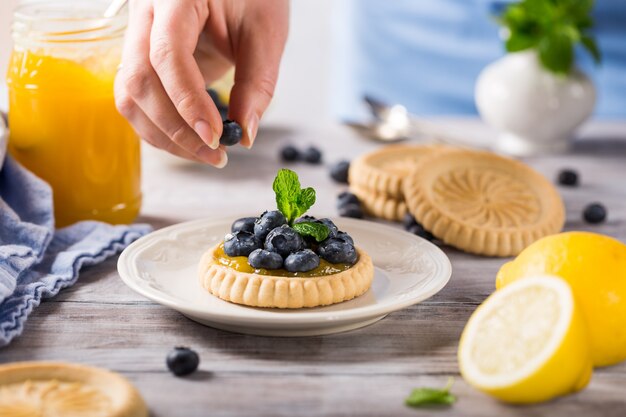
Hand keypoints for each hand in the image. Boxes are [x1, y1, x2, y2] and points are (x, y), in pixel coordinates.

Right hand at [114, 0, 288, 166]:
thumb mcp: (266, 32)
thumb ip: (257, 83)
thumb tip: (245, 135)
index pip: (167, 54)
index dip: (187, 102)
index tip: (216, 136)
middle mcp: (145, 13)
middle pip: (139, 80)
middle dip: (176, 128)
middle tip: (216, 155)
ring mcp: (138, 35)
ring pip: (130, 95)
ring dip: (165, 134)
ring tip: (206, 153)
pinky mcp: (143, 57)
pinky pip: (138, 98)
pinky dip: (162, 126)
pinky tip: (192, 140)